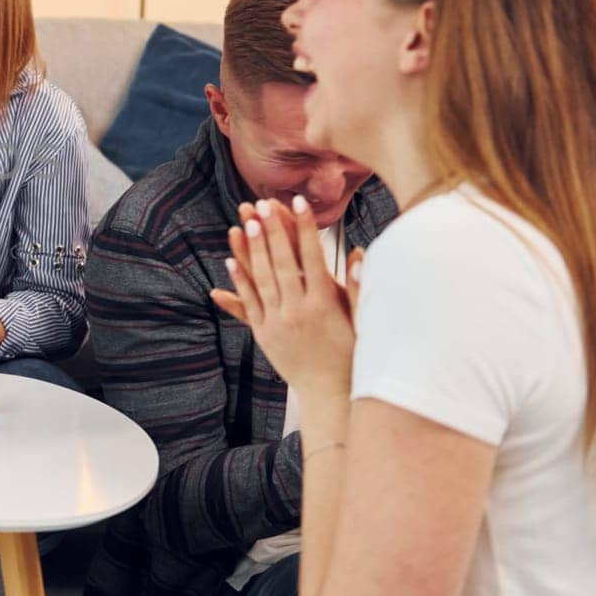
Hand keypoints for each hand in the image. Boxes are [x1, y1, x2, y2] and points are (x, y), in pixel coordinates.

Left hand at [209, 196, 363, 398]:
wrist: (331, 394)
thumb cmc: (354, 356)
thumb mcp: (364, 321)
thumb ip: (361, 287)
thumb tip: (358, 252)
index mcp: (325, 304)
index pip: (312, 255)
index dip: (304, 226)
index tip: (299, 201)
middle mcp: (298, 310)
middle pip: (282, 261)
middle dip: (272, 229)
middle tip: (262, 202)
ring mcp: (278, 322)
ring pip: (261, 279)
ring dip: (251, 249)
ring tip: (243, 222)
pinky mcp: (264, 334)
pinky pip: (249, 303)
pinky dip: (239, 281)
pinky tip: (231, 260)